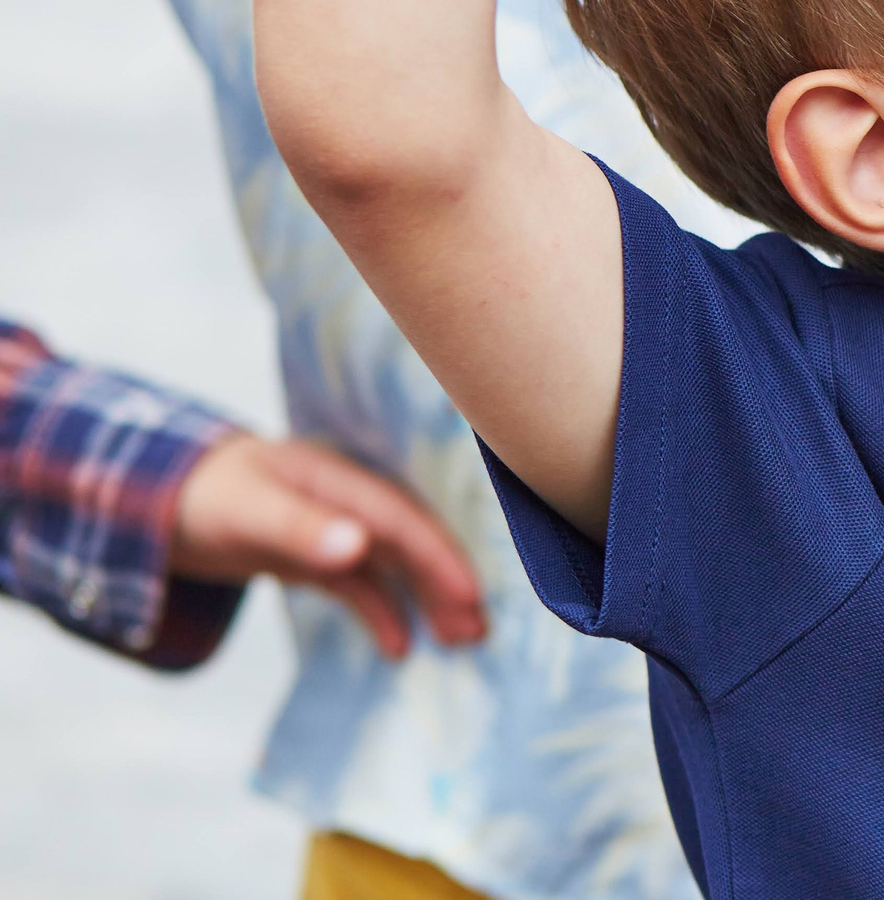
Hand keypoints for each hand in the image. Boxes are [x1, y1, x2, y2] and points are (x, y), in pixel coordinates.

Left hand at [171, 435, 486, 658]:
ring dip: (429, 599)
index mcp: (343, 482)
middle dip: (447, 583)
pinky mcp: (320, 556)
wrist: (161, 498)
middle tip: (479, 629)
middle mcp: (350, 505)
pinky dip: (384, 612)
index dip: (440, 557)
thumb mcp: (250, 511)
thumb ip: (302, 529)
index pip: (405, 521)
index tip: (470, 596)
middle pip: (411, 544)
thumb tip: (360, 548)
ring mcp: (337, 530)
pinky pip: (363, 585)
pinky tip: (400, 645)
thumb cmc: (209, 495)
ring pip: (396, 566)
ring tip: (462, 639)